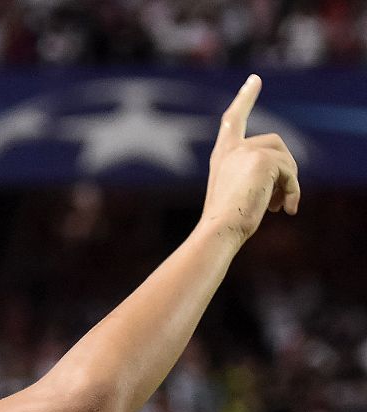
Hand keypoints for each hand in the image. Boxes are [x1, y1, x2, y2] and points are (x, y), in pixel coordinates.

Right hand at [200, 75, 299, 241]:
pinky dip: (292, 190)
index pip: (234, 120)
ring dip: (289, 182)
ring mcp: (246, 151)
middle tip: (281, 200)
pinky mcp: (262, 159)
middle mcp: (231, 149)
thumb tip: (288, 179)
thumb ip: (257, 177)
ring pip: (284, 156)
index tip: (254, 80)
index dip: (245, 99)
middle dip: (284, 170)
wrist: (220, 230)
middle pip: (274, 143)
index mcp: (221, 156)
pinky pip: (290, 170)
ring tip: (280, 206)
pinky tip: (284, 209)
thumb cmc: (226, 222)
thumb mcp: (240, 194)